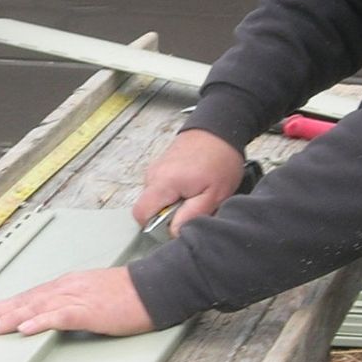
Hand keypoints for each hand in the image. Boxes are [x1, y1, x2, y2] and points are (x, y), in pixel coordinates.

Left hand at [0, 266, 152, 337]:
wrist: (154, 287)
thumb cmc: (129, 295)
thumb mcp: (94, 295)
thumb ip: (73, 303)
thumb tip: (55, 315)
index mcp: (67, 285)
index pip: (28, 296)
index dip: (4, 306)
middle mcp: (66, 288)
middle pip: (25, 300)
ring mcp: (77, 297)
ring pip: (35, 307)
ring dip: (9, 318)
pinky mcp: (89, 310)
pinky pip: (59, 316)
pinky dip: (39, 322)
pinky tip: (24, 329)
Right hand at [132, 129, 246, 235]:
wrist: (220, 127)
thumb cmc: (220, 158)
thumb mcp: (214, 194)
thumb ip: (191, 215)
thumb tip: (173, 233)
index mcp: (162, 183)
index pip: (141, 215)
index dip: (156, 227)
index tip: (177, 222)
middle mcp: (153, 175)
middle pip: (148, 207)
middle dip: (168, 214)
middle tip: (193, 205)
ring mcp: (155, 169)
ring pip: (157, 198)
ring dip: (173, 202)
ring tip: (196, 192)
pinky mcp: (161, 166)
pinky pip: (162, 188)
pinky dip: (175, 191)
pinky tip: (193, 184)